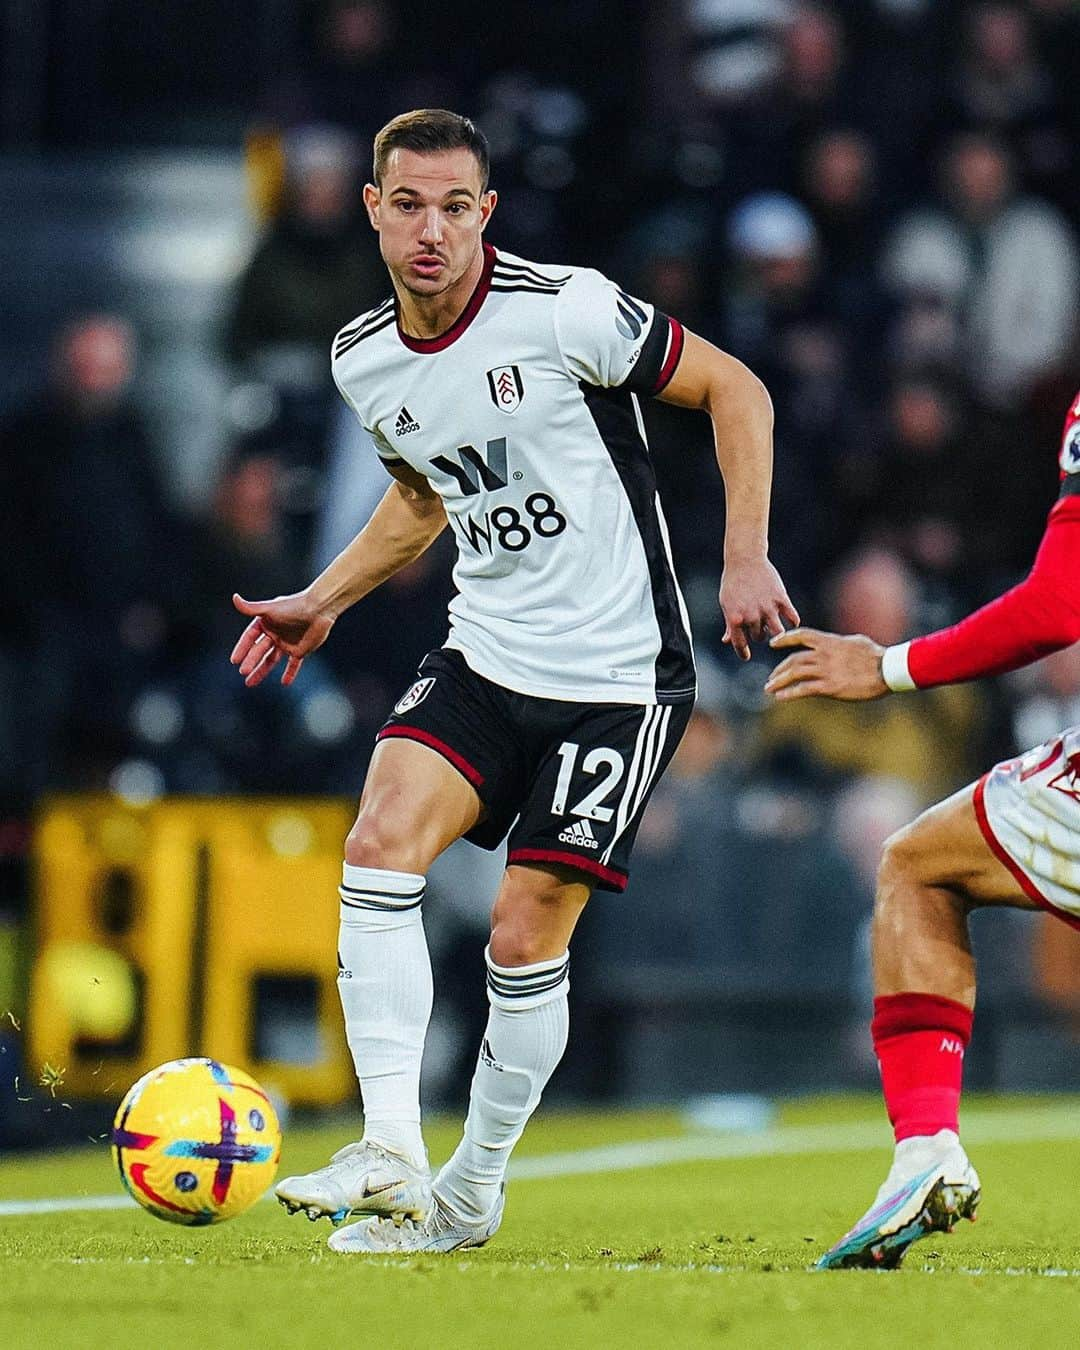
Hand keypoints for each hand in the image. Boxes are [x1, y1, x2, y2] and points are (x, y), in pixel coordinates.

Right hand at [230, 591, 335, 687]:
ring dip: (261, 671)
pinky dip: (289, 673)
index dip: (242, 648)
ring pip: (271, 660)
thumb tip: (234, 598)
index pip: (250, 638)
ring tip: (249, 683)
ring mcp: (287, 643)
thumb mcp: (270, 608)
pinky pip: (293, 665)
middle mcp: (275, 634)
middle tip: (243, 673)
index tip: (234, 661)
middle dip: (251, 662)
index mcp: (266, 623)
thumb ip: (251, 608)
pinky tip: (285, 683)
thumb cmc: (294, 606)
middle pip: (259, 651)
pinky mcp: (300, 650)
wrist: (319, 609)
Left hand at [718, 557, 800, 660]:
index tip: (746, 656)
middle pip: (759, 638)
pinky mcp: (781, 598)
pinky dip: (793, 622)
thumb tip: (727, 641)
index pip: (740, 644)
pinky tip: (791, 621)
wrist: (745, 559)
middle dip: (758, 635)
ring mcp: (768, 607)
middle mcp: (752, 615)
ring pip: (778, 634)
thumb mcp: (726, 603)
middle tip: (759, 628)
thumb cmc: (733, 582)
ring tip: (772, 628)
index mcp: (735, 618)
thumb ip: (729, 624)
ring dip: (775, 633)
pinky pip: (793, 618)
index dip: (742, 653)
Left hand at [764, 628, 887, 700]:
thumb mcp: (856, 642)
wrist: (888, 669)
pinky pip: (804, 689)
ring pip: (794, 674)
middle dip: (779, 669)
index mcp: (830, 641)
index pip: (802, 636)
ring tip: (769, 689)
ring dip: (779, 681)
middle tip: (771, 678)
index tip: (773, 643)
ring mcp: (826, 670)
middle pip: (794, 659)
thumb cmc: (877, 656)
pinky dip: (790, 693)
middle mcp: (824, 654)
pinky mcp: (830, 686)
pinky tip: (781, 698)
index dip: (785, 638)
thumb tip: (835, 643)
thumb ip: (840, 643)